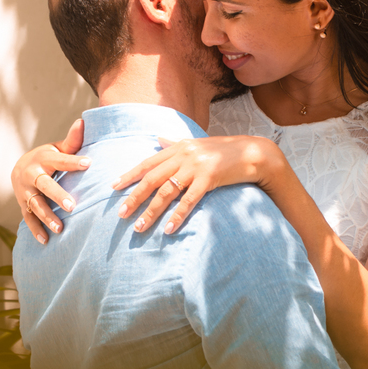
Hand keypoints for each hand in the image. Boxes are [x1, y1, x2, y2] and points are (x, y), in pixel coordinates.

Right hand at [11, 119, 90, 243]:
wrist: (20, 168)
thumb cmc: (48, 158)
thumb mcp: (58, 148)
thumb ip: (72, 141)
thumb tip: (84, 121)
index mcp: (44, 158)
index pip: (61, 160)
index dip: (74, 161)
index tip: (89, 163)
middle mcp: (31, 174)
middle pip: (44, 185)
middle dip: (57, 195)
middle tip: (72, 206)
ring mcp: (25, 191)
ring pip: (35, 204)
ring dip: (46, 217)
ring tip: (60, 228)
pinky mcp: (22, 204)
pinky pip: (28, 218)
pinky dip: (35, 230)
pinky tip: (46, 241)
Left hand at [113, 135, 280, 234]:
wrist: (253, 153)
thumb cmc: (225, 151)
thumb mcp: (197, 144)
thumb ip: (175, 144)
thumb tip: (157, 139)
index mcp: (179, 146)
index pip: (148, 162)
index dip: (130, 175)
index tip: (114, 187)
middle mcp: (184, 154)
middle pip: (152, 178)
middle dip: (134, 197)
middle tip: (121, 213)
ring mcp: (196, 166)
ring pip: (167, 191)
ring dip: (151, 211)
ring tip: (140, 227)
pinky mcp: (210, 178)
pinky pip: (189, 200)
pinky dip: (177, 216)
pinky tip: (168, 229)